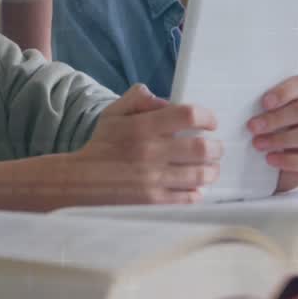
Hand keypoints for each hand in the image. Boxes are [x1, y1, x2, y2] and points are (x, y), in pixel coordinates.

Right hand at [70, 84, 221, 204]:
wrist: (81, 180)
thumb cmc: (101, 144)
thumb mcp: (113, 113)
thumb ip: (138, 98)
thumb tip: (166, 101)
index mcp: (143, 126)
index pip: (188, 115)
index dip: (207, 116)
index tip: (210, 122)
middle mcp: (151, 151)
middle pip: (202, 147)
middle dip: (216, 147)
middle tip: (215, 147)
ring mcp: (154, 178)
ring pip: (200, 174)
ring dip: (212, 170)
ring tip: (210, 167)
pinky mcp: (154, 200)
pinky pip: (189, 197)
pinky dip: (198, 191)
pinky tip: (196, 186)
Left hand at [247, 74, 297, 192]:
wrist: (275, 168)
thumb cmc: (270, 131)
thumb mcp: (266, 113)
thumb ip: (264, 101)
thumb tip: (244, 87)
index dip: (284, 92)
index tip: (264, 103)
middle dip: (276, 118)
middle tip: (252, 127)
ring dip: (280, 139)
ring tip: (258, 144)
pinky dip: (288, 161)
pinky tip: (270, 159)